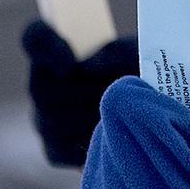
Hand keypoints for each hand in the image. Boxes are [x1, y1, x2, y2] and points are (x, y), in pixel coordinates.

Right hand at [21, 19, 137, 168]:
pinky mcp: (55, 151)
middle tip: (122, 96)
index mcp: (58, 50)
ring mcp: (44, 120)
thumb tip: (87, 68)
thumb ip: (115, 54)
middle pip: (41, 90)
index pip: (35, 37)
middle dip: (85, 93)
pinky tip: (116, 138)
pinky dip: (91, 145)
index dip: (43, 46)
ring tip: (126, 116)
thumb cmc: (143, 70)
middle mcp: (41, 85)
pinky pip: (62, 150)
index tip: (69, 62)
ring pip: (53, 122)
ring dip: (93, 118)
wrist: (154, 108)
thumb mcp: (138, 53)